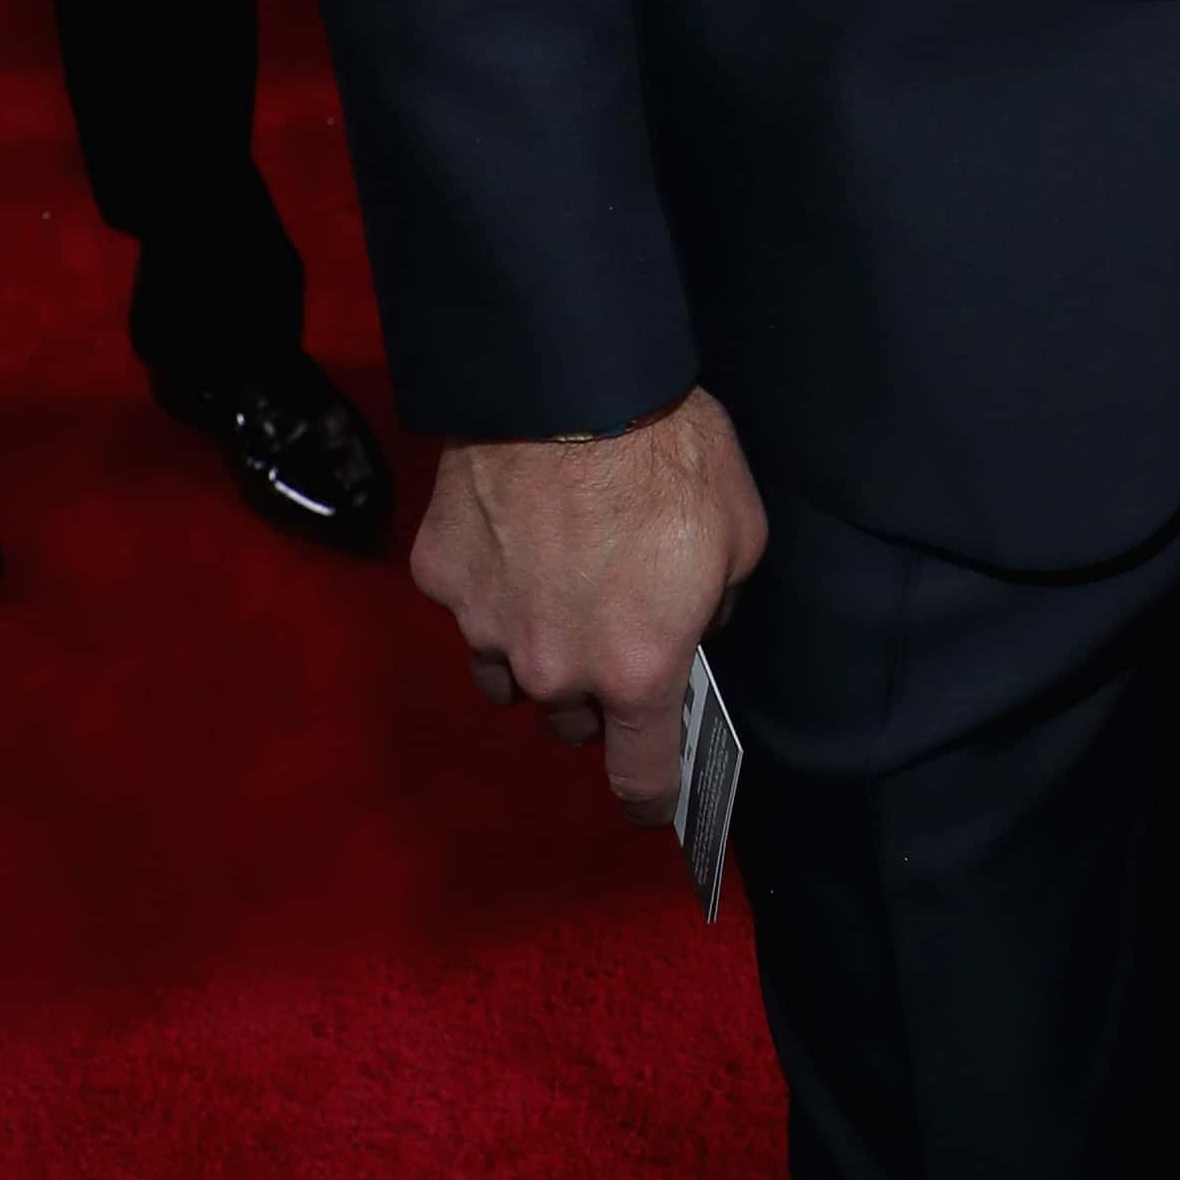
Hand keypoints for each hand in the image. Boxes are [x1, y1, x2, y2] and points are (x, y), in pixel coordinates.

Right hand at [409, 388, 766, 822]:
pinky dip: (489, 585)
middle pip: (570, 718)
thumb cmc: (669, 453)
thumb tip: (696, 622)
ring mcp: (485, 627)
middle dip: (593, 689)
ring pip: (507, 674)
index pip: (639, 777)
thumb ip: (718, 603)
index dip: (651, 796)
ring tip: (557, 580)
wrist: (569, 380)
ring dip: (533, 648)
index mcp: (636, 670)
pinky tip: (513, 530)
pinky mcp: (440, 577)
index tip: (653, 798)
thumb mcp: (740, 533)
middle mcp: (554, 669)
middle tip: (611, 623)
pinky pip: (467, 605)